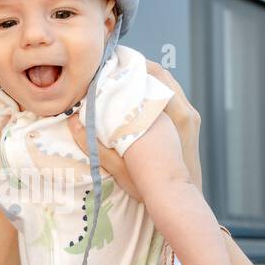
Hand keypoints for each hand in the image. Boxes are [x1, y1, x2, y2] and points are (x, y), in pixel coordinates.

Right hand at [65, 60, 202, 200]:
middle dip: (135, 66)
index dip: (127, 65)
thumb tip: (73, 122)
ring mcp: (190, 115)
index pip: (149, 76)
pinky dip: (154, 88)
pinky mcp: (190, 122)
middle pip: (159, 74)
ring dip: (145, 76)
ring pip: (167, 83)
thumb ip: (96, 145)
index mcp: (171, 116)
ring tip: (121, 77)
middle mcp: (184, 110)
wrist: (182, 203)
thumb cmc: (153, 189)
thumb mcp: (121, 169)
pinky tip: (136, 95)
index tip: (108, 61)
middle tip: (111, 65)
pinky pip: (172, 95)